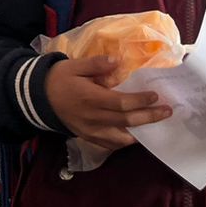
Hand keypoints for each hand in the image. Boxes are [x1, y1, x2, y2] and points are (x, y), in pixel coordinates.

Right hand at [43, 55, 170, 150]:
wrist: (39, 98)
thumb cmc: (59, 78)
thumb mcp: (74, 65)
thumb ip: (96, 64)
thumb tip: (117, 61)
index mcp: (90, 98)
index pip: (121, 103)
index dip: (140, 100)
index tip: (155, 95)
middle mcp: (93, 118)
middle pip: (126, 122)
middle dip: (149, 117)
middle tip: (167, 111)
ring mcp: (90, 131)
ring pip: (121, 138)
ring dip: (141, 132)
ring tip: (156, 124)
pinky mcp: (88, 137)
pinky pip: (110, 145)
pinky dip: (125, 141)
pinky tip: (135, 135)